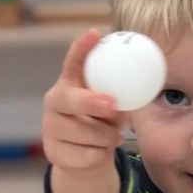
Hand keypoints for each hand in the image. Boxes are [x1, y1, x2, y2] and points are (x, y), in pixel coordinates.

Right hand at [42, 29, 124, 174]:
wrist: (83, 158)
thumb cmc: (99, 123)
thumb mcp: (110, 106)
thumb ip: (118, 95)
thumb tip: (142, 85)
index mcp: (69, 83)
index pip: (73, 61)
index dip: (82, 48)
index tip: (95, 34)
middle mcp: (54, 102)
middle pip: (69, 100)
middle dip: (89, 101)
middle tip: (110, 104)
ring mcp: (49, 128)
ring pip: (84, 133)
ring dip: (106, 137)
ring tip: (111, 136)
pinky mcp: (53, 152)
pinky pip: (85, 155)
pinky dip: (100, 155)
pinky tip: (98, 152)